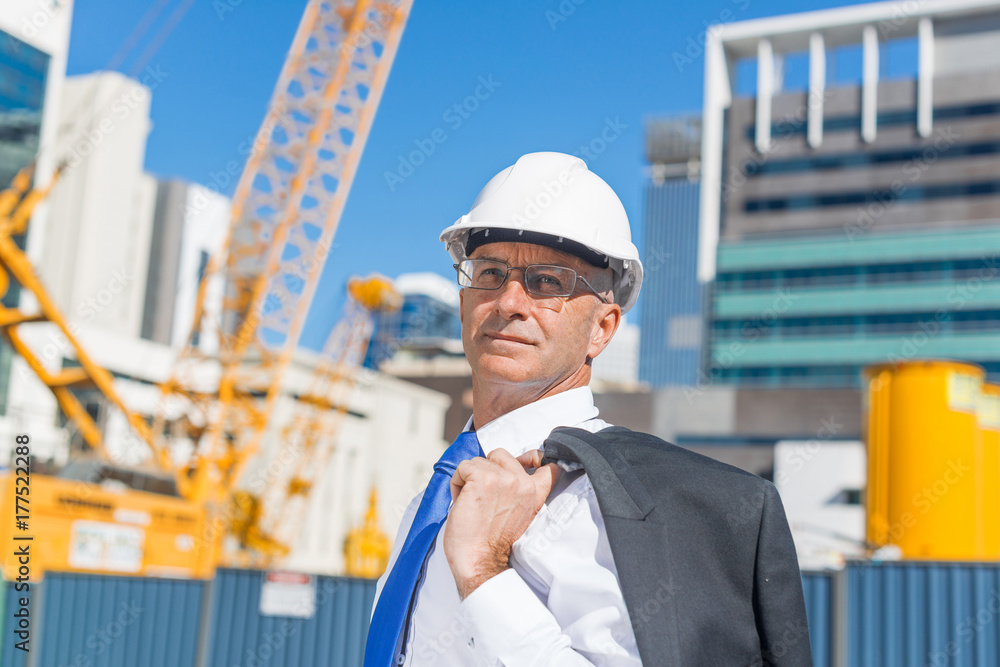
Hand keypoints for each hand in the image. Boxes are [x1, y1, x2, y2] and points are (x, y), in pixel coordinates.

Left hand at [443, 448, 560, 598]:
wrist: (479, 562)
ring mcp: (504, 479)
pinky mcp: (483, 478)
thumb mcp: (519, 515)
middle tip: (482, 496)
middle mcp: (523, 483)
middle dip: (487, 469)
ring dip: (468, 479)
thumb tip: (506, 471)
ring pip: (478, 461)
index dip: (534, 458)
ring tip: (471, 503)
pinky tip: (461, 501)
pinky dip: (457, 482)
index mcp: (535, 493)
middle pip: (501, 454)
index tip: (526, 462)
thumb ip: (518, 492)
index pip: (548, 465)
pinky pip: (463, 467)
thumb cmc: (492, 543)